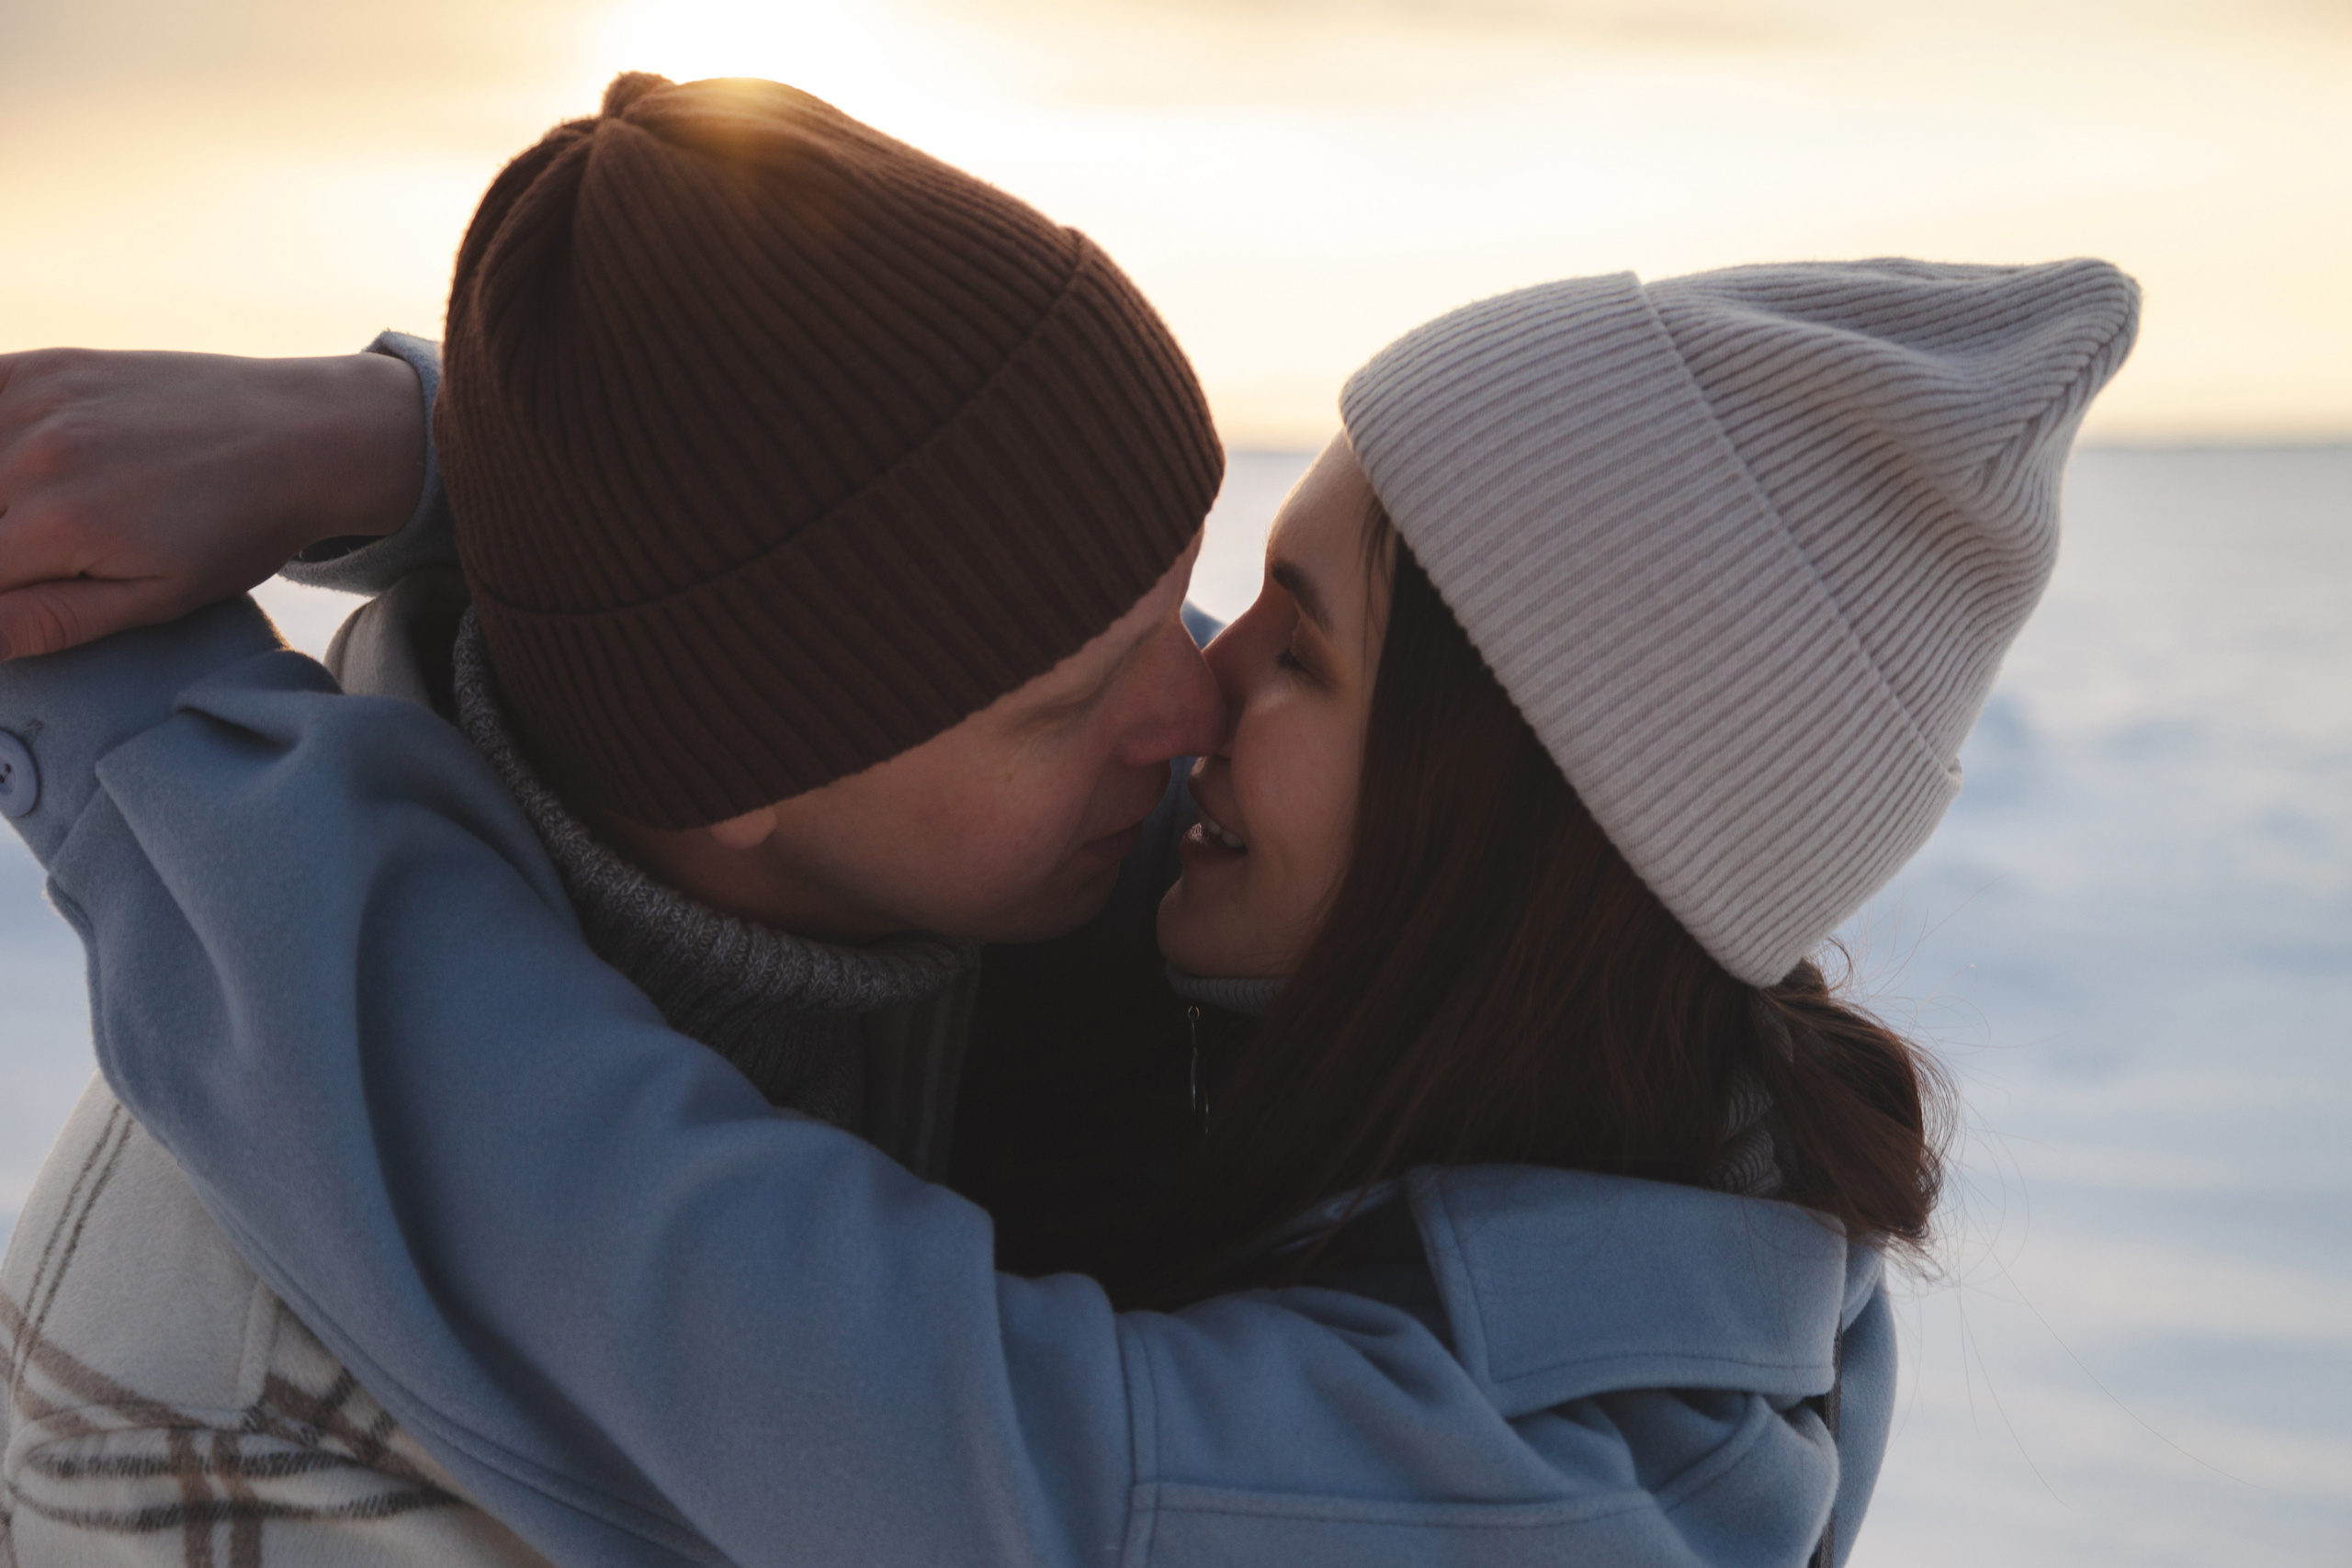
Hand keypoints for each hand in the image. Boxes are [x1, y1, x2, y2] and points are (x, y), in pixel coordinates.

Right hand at [0, 347, 424, 660]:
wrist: (302, 435)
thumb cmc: (238, 529)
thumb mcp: (155, 598)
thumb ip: (47, 621)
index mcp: (51, 527)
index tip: (27, 589)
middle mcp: (26, 456)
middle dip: (2, 550)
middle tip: (40, 557)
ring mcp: (31, 401)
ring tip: (41, 525)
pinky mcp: (41, 365)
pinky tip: (22, 469)